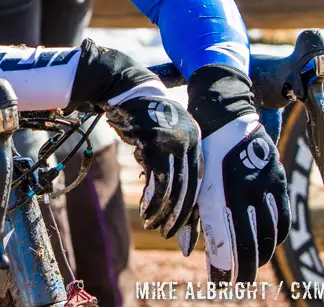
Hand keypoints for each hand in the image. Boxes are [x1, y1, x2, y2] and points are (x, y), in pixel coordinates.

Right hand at [104, 85, 200, 236]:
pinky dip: (152, 200)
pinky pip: (158, 180)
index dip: (192, 208)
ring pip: (174, 187)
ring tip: (152, 223)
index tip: (185, 229)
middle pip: (190, 188)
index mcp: (197, 141)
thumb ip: (166, 164)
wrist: (125, 89)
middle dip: (179, 216)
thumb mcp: (159, 141)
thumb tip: (165, 199)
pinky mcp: (156, 142)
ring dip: (163, 211)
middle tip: (168, 234)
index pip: (199, 182)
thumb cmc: (140, 118)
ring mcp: (175, 140)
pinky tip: (145, 210)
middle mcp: (191, 140)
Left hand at [186, 65, 290, 282]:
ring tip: (254, 266)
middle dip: (245, 266)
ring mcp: (268, 183)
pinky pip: (284, 214)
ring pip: (272, 231)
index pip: (229, 239)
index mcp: (224, 189)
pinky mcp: (279, 178)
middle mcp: (249, 189)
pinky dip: (278, 234)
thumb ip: (193, 213)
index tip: (222, 284)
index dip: (227, 265)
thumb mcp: (194, 178)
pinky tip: (270, 244)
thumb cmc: (202, 146)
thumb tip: (188, 250)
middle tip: (239, 283)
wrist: (225, 110)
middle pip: (252, 240)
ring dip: (263, 253)